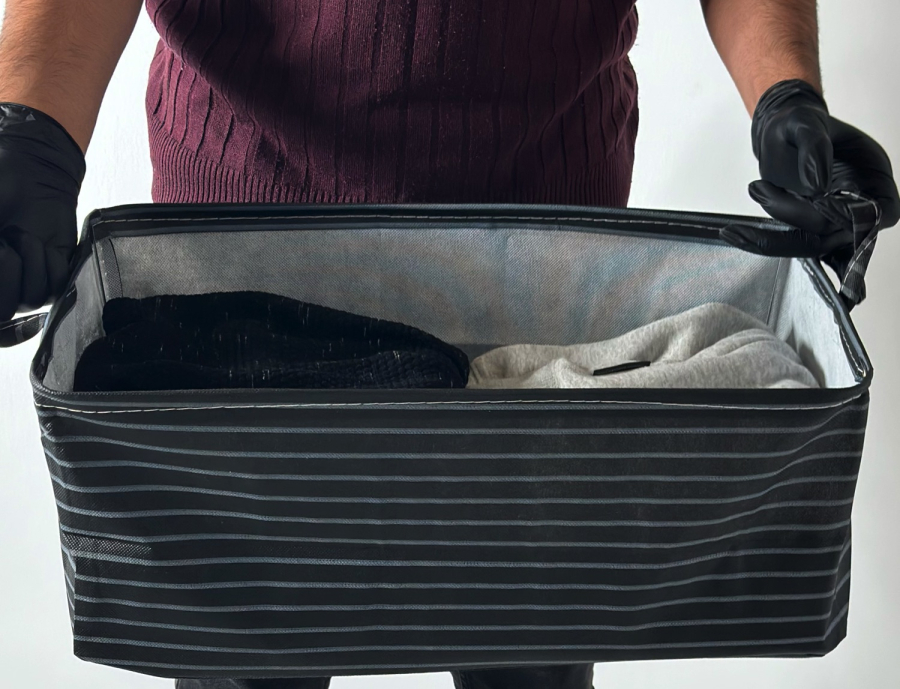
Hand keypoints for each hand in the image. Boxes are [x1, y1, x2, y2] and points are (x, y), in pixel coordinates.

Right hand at [0, 103, 85, 321]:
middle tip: (4, 243)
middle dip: (5, 272)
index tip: (0, 247)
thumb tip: (2, 273)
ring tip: (22, 236)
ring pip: (32, 297)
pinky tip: (41, 242)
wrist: (28, 176)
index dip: (0, 292)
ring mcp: (27, 286)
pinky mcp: (55, 276)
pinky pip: (56, 285)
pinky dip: (48, 260)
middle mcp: (3, 290)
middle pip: (6, 310)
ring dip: (28, 260)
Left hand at [720, 80, 899, 298]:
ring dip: (773, 234)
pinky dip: (762, 241)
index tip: (819, 197)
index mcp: (873, 177)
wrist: (780, 132)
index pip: (880, 213)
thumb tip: (817, 185)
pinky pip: (789, 242)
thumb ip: (814, 147)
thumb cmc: (799, 123)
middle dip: (798, 215)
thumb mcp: (804, 122)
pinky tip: (734, 232)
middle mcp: (857, 204)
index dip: (855, 215)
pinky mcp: (804, 227)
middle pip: (838, 233)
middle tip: (763, 190)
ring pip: (810, 244)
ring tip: (748, 203)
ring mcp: (831, 220)